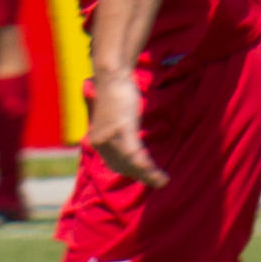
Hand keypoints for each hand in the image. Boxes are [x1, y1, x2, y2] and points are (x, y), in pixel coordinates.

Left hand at [88, 65, 159, 189]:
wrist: (111, 78)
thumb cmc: (115, 97)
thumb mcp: (112, 121)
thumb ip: (117, 135)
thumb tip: (128, 149)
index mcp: (97, 141)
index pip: (115, 164)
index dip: (132, 173)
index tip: (146, 178)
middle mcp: (100, 141)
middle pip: (124, 167)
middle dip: (143, 177)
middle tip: (160, 183)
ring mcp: (110, 136)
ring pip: (130, 163)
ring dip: (148, 174)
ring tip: (163, 181)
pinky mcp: (122, 129)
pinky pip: (133, 152)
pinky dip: (145, 164)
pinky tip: (156, 171)